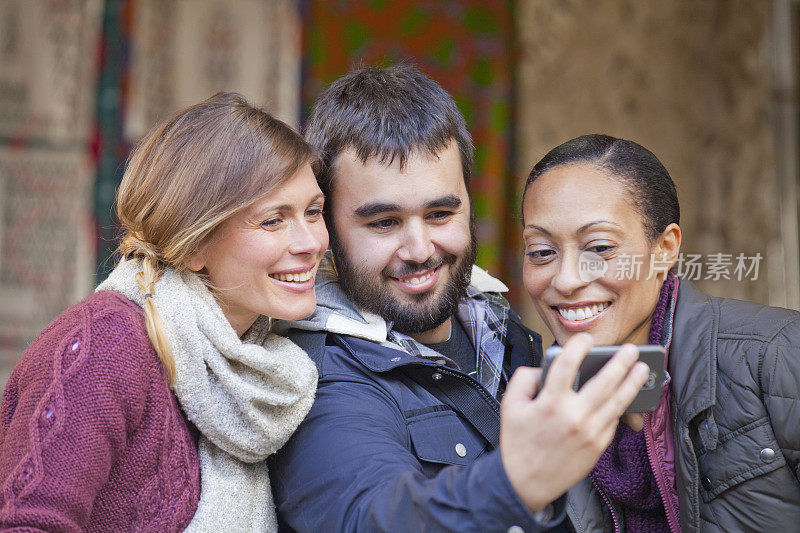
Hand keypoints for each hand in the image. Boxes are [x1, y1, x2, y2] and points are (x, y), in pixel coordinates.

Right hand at [499, 333, 648, 511]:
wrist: (524, 482)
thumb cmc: (517, 442)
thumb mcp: (509, 404)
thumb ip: (525, 379)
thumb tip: (543, 368)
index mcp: (549, 402)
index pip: (568, 364)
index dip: (578, 346)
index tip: (585, 339)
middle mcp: (573, 415)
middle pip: (603, 381)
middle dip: (620, 362)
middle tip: (630, 349)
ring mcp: (590, 432)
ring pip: (617, 402)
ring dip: (632, 383)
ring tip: (641, 369)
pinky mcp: (598, 446)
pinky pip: (613, 420)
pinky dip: (620, 406)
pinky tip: (625, 395)